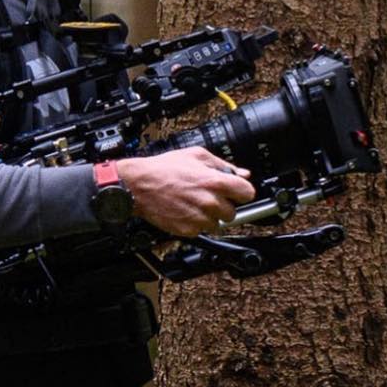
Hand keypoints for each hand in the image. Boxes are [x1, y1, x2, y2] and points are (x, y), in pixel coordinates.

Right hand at [117, 149, 255, 236]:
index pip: (248, 193)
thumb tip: (242, 173)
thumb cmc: (164, 169)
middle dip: (223, 205)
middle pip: (233, 212)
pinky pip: (201, 231)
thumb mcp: (196, 155)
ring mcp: (199, 218)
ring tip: (194, 204)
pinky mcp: (188, 231)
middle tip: (208, 197)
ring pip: (217, 224)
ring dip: (209, 217)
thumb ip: (223, 165)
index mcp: (216, 182)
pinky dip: (195, 224)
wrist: (139, 185)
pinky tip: (185, 211)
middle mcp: (210, 202)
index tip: (236, 191)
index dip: (241, 191)